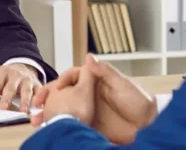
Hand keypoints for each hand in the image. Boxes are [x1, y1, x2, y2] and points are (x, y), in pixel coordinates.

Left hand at [0, 63, 41, 112]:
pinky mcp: (37, 85)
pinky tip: (38, 107)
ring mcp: (27, 80)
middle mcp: (15, 76)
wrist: (21, 66)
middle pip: (11, 87)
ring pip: (27, 90)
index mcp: (1, 73)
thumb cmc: (3, 78)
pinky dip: (40, 99)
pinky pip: (40, 92)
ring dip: (26, 100)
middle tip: (4, 107)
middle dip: (8, 97)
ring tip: (24, 111)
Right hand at [32, 54, 157, 143]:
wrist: (148, 125)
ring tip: (37, 120)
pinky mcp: (89, 123)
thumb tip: (89, 56)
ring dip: (49, 113)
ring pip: (63, 108)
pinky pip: (71, 122)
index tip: (55, 89)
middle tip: (37, 104)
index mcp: (95, 80)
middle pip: (62, 92)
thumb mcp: (122, 84)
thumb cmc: (139, 101)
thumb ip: (105, 71)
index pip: (72, 76)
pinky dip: (59, 125)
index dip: (61, 81)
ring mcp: (88, 108)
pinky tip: (50, 129)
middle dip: (47, 97)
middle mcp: (89, 93)